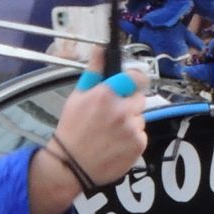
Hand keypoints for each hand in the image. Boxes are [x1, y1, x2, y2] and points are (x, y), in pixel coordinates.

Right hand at [29, 73, 146, 213]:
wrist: (72, 165)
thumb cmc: (72, 129)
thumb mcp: (77, 96)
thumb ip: (93, 71)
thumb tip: (100, 49)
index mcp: (106, 94)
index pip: (136, 77)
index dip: (135, 80)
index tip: (131, 83)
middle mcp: (122, 111)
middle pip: (139, 98)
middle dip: (129, 103)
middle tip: (112, 113)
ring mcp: (132, 129)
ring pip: (140, 117)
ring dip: (131, 121)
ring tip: (111, 131)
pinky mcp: (139, 145)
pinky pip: (141, 134)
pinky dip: (132, 138)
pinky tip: (116, 142)